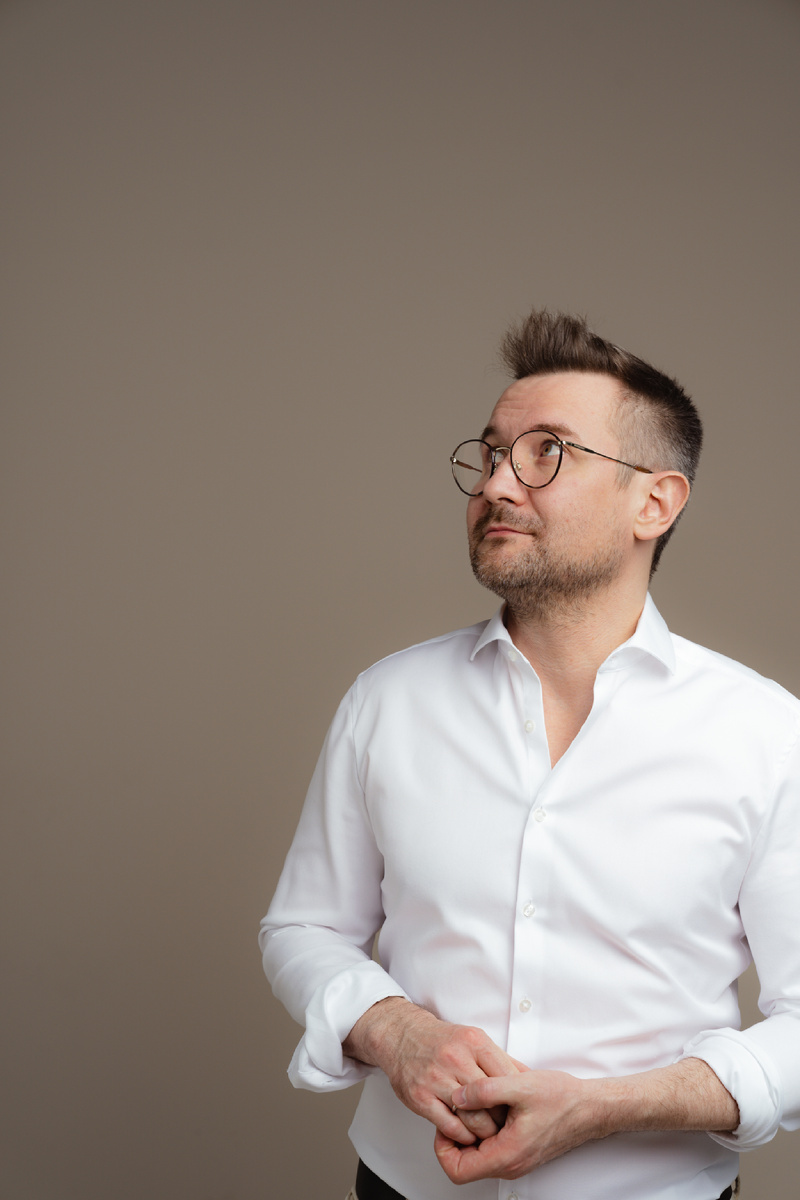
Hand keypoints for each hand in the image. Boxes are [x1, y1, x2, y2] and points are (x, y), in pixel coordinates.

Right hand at [342, 998, 521, 1144]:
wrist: (401, 1036)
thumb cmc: (440, 1041)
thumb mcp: (473, 1039)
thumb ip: (499, 1059)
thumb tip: (528, 1078)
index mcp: (473, 1042)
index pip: (507, 1076)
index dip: (516, 1097)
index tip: (519, 1109)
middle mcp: (455, 1058)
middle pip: (492, 1100)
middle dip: (502, 1118)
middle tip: (507, 1127)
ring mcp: (436, 1078)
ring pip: (472, 1116)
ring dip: (484, 1131)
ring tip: (488, 1133)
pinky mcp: (421, 1097)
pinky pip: (450, 1126)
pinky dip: (463, 1135)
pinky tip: (467, 1134)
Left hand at [433, 1058, 739, 1182]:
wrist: (592, 1106)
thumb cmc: (563, 1099)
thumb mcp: (519, 1086)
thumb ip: (484, 1091)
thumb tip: (457, 1096)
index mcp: (507, 1155)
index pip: (457, 1169)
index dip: (442, 1146)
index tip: (446, 1119)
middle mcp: (510, 1163)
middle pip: (464, 1163)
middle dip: (453, 1135)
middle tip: (457, 1106)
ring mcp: (516, 1158)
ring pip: (478, 1153)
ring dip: (470, 1128)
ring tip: (473, 1099)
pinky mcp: (521, 1148)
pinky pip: (492, 1145)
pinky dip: (485, 1126)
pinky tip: (490, 1102)